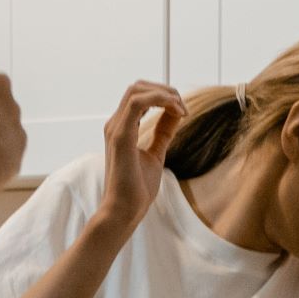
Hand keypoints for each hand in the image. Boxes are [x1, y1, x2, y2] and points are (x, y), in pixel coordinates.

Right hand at [96, 81, 185, 230]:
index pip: (139, 96)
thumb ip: (162, 133)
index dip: (163, 96)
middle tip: (183, 107)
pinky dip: (159, 100)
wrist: (125, 210)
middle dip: (165, 90)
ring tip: (181, 109)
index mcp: (121, 128)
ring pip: (137, 90)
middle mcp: (115, 124)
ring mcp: (115, 128)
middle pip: (138, 87)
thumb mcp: (156, 154)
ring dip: (164, 93)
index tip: (182, 112)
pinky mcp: (120, 136)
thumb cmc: (137, 188)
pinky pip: (137, 102)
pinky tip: (175, 111)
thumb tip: (175, 114)